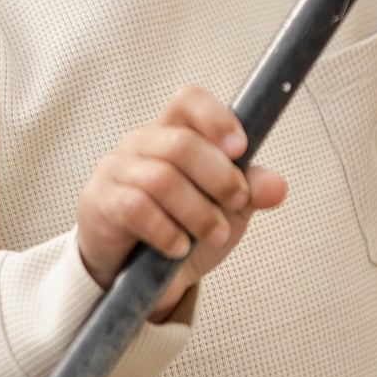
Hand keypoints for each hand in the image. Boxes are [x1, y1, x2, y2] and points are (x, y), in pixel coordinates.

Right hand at [76, 86, 287, 320]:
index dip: (216, 118)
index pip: (188, 101)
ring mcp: (116, 170)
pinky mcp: (99, 202)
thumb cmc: (180, 228)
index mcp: (172, 132)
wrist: (137, 276)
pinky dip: (166, 230)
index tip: (241, 148)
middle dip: (219, 177)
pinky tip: (179, 247)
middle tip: (237, 202)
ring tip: (214, 234)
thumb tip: (277, 186)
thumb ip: (250, 191)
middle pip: (181, 144)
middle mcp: (141, 143)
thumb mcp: (225, 210)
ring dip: (197, 211)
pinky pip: (136, 207)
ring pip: (162, 178)